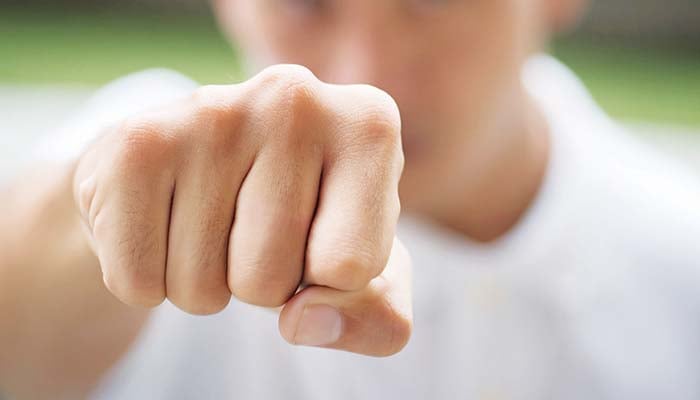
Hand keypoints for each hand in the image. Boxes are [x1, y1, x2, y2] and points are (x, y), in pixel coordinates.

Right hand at [72, 65, 411, 355]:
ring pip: (202, 289)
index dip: (329, 284)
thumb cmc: (298, 222)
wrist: (199, 170)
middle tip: (253, 231)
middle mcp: (295, 98)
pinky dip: (148, 280)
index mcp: (369, 126)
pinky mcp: (135, 142)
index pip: (352, 268)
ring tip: (210, 223)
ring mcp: (210, 112)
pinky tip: (164, 221)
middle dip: (260, 286)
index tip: (319, 239)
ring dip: (204, 286)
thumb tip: (303, 321)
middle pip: (270, 281)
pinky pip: (138, 281)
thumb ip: (377, 316)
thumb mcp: (362, 271)